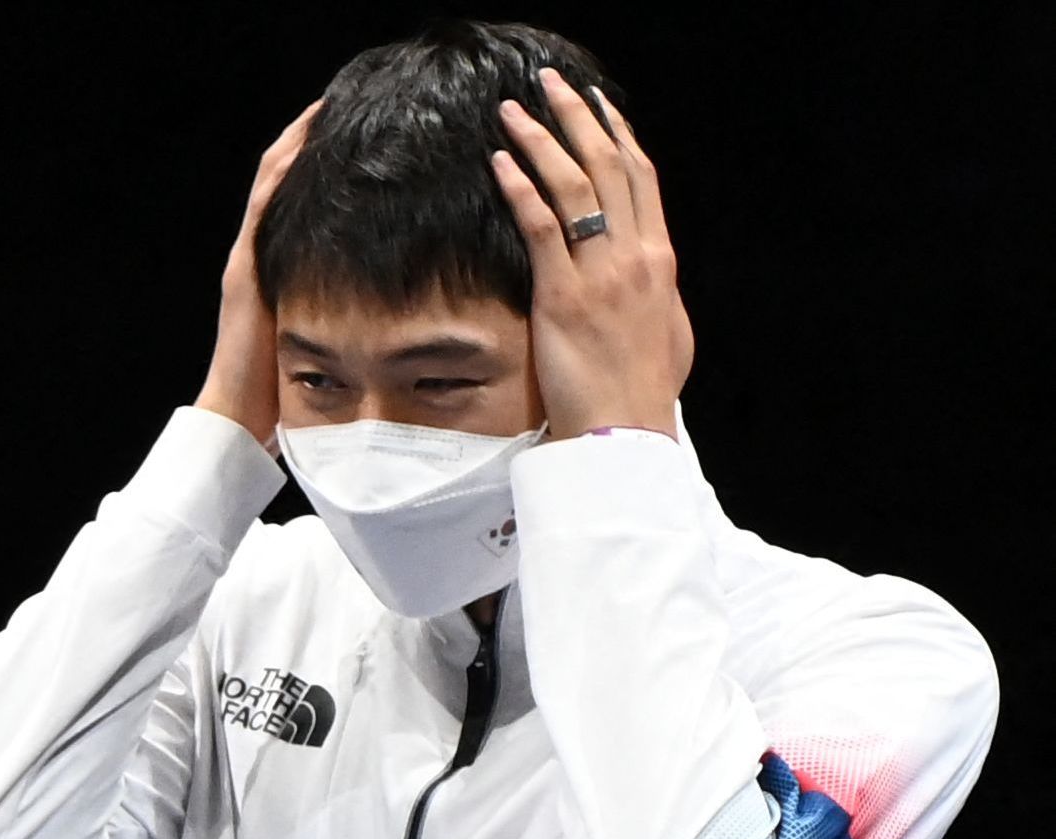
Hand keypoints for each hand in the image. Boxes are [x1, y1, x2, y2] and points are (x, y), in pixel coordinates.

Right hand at [197, 102, 321, 443]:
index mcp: (275, 270)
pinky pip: (266, 205)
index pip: (296, 201)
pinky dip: (285, 170)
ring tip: (327, 105)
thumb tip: (394, 303)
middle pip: (281, 179)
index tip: (353, 131)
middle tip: (341, 102)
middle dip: (310, 139)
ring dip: (298, 142)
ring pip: (272, 182)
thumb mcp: (322, 339)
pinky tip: (307, 141)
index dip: (318, 163)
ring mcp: (248, 259)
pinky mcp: (246, 268)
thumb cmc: (281, 392)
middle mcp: (258, 256)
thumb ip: (344, 313)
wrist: (238, 420)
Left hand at [491, 67, 690, 436]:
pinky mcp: (564, 296)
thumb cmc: (641, 389)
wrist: (628, 430)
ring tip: (513, 109)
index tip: (601, 105)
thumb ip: (652, 294)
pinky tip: (501, 162)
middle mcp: (636, 255)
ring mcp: (602, 273)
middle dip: (580, 118)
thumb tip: (648, 275)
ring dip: (541, 140)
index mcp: (660, 260)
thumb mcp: (664, 330)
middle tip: (552, 82)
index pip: (642, 180)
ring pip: (575, 186)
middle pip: (610, 166)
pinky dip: (521, 189)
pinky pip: (541, 228)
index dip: (619, 136)